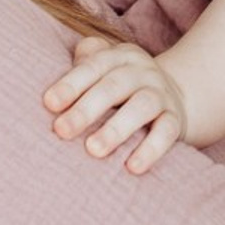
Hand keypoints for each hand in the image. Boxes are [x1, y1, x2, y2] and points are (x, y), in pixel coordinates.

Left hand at [43, 36, 187, 173]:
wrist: (174, 95)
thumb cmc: (121, 88)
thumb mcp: (105, 71)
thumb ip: (81, 68)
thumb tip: (54, 90)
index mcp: (120, 56)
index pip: (95, 65)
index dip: (72, 83)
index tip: (49, 103)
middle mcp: (143, 72)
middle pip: (115, 85)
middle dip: (87, 108)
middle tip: (62, 130)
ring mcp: (161, 94)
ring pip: (142, 106)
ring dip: (117, 128)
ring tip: (93, 150)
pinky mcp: (175, 119)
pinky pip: (167, 131)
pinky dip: (152, 149)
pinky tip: (133, 167)